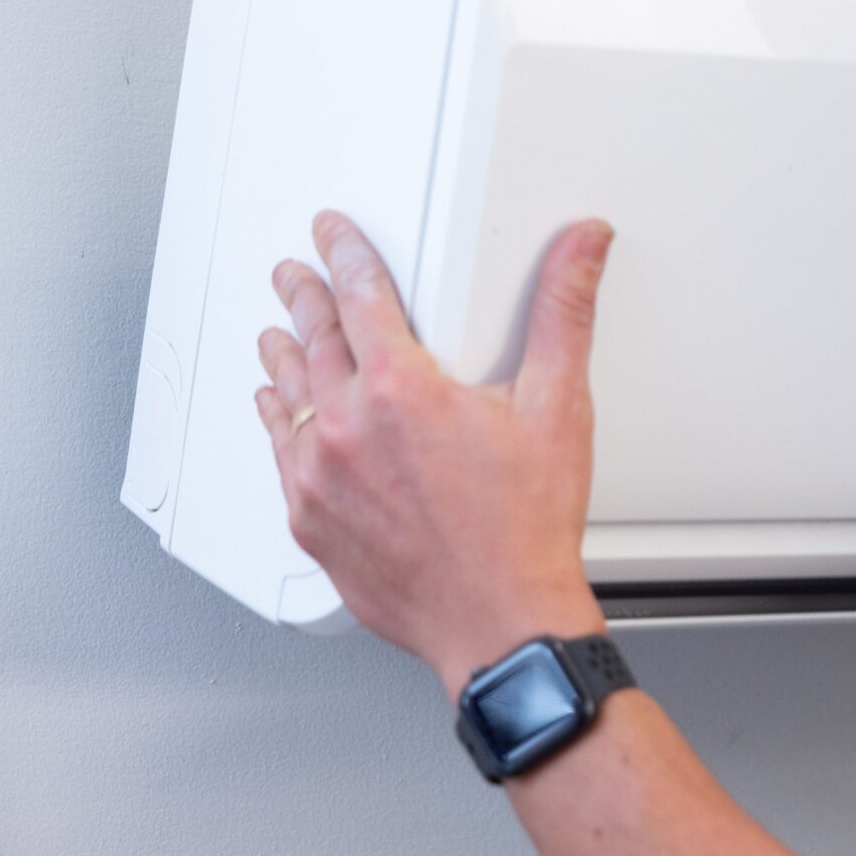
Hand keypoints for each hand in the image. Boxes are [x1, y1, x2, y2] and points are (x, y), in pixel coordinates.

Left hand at [253, 210, 615, 697]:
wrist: (498, 621)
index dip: (344, 254)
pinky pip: (278, 456)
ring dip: (282, 356)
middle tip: (296, 275)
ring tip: (275, 334)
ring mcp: (318, 477)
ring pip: (286, 397)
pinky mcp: (308, 521)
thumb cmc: (526, 529)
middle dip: (305, 299)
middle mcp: (346, 428)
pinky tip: (275, 414)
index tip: (331, 234)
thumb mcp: (557, 406)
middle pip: (313, 340)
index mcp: (402, 390)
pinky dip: (275, 423)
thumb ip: (562, 312)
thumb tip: (579, 247)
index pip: (359, 295)